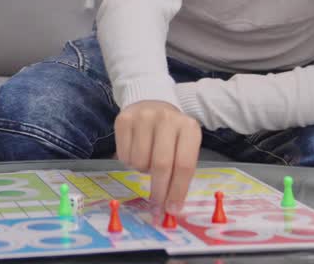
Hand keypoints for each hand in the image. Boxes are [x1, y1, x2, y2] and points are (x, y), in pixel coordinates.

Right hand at [115, 100, 200, 219]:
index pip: (184, 165)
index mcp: (188, 127)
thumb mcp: (183, 147)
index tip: (172, 209)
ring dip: (143, 171)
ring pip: (140, 162)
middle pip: (161, 165)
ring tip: (148, 160)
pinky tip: (136, 150)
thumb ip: (181, 173)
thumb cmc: (171, 134)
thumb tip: (171, 206)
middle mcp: (167, 119)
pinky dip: (130, 162)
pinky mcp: (124, 119)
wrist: (151, 104)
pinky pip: (124, 155)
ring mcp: (143, 117)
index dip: (178, 190)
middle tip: (157, 206)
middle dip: (159, 190)